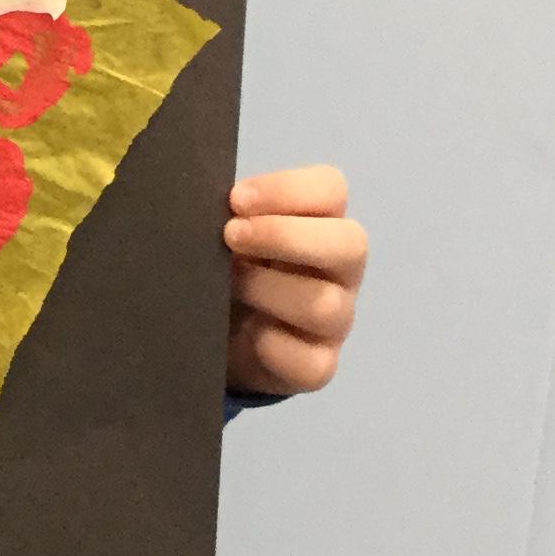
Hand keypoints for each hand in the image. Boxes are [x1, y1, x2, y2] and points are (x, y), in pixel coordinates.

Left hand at [222, 165, 363, 397]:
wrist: (215, 338)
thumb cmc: (225, 269)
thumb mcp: (224, 235)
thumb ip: (228, 216)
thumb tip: (203, 204)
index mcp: (320, 223)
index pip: (331, 189)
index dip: (286, 190)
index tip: (235, 200)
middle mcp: (339, 270)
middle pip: (350, 243)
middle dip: (284, 236)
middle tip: (230, 236)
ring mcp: (336, 320)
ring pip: (324, 305)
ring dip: (266, 289)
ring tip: (229, 285)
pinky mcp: (318, 366)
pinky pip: (308, 361)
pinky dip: (270, 346)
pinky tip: (246, 335)